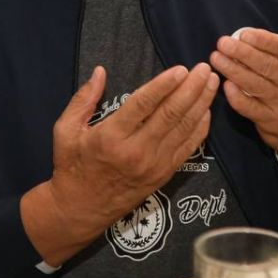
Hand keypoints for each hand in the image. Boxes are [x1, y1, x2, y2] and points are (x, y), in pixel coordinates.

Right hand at [21, 62, 218, 265]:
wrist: (80, 209)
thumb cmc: (71, 166)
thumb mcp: (65, 130)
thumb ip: (83, 99)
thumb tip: (100, 71)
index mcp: (111, 137)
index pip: (143, 105)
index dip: (164, 85)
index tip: (181, 69)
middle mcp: (136, 151)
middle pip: (170, 114)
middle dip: (191, 89)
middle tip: (205, 69)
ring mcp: (154, 165)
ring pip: (184, 129)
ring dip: (201, 104)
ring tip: (213, 82)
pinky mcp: (164, 175)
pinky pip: (188, 148)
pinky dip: (200, 128)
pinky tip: (207, 110)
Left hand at [210, 0, 277, 177]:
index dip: (263, 41)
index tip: (243, 33)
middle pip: (267, 66)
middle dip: (243, 54)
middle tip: (222, 42)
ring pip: (256, 85)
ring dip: (233, 71)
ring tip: (216, 58)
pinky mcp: (271, 122)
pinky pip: (250, 108)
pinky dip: (236, 96)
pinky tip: (224, 84)